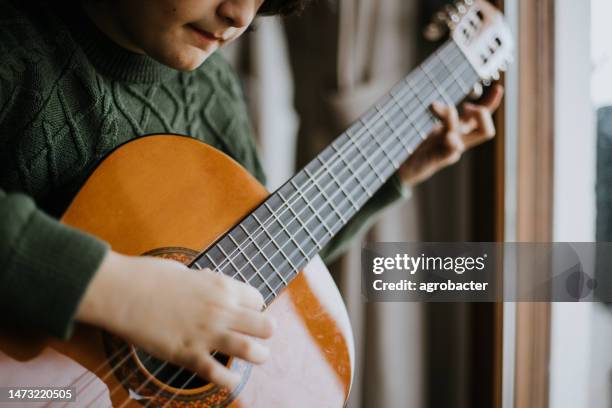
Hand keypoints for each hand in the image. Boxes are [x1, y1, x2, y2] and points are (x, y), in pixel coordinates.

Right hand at [76, 251, 273, 388]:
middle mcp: (221, 310)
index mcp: (221, 286)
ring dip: (259, 356)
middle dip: (265, 332)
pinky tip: (230, 380)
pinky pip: (218, 374)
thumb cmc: (149, 277)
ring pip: (251, 350)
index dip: (254, 308)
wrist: (121, 291)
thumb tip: (209, 285)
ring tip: (257, 357)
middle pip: (265, 326)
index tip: (246, 314)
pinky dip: (229, 380)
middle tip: (257, 337)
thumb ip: (205, 283)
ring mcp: (206, 333)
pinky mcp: (188, 354)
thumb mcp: (187, 272)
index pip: (257, 299)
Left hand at [398, 84, 503, 186]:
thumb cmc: (416, 141)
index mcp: (459, 129)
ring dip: (450, 118)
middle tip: (464, 106)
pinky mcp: (437, 160)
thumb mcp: (428, 118)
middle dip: (482, 113)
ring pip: (462, 137)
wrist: (405, 166)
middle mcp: (458, 140)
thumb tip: (440, 95)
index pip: (482, 116)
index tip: (498, 88)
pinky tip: (446, 136)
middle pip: (486, 131)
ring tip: (433, 106)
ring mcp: (448, 151)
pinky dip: (450, 142)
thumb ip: (438, 109)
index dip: (492, 103)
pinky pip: (450, 152)